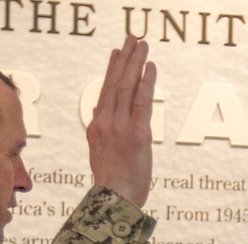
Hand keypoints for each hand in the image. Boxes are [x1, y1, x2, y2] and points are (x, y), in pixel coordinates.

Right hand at [87, 36, 156, 207]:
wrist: (114, 201)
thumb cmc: (112, 186)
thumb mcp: (101, 155)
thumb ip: (101, 134)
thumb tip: (99, 116)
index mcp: (95, 128)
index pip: (104, 92)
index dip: (111, 70)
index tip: (116, 53)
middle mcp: (105, 123)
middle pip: (114, 83)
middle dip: (124, 59)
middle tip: (132, 39)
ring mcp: (120, 127)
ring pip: (126, 87)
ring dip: (135, 63)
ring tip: (142, 45)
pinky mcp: (137, 134)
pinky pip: (142, 102)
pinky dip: (146, 82)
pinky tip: (151, 68)